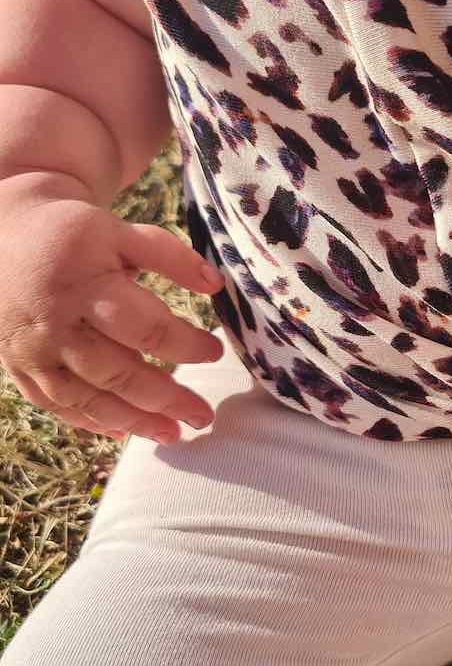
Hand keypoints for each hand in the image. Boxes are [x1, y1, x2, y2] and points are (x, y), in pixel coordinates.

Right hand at [0, 186, 226, 443]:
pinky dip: (91, 422)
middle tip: (203, 414)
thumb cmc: (73, 235)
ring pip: (86, 399)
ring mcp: (34, 352)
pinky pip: (56, 405)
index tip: (216, 352)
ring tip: (173, 433)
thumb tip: (216, 285)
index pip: (145, 328)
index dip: (185, 345)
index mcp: (86, 286)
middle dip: (165, 399)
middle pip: (117, 373)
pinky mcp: (19, 367)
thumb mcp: (120, 232)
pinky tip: (126, 431)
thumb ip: (169, 255)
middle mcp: (56, 325)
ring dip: (133, 421)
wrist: (0, 237)